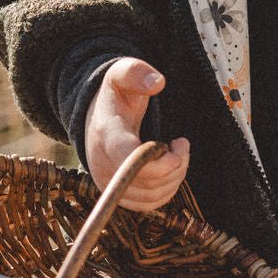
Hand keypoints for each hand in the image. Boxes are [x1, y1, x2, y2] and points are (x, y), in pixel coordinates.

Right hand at [83, 57, 189, 208]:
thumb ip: (137, 73)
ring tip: (176, 154)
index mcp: (106, 136)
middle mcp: (102, 164)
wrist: (96, 115)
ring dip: (175, 177)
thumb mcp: (122, 73)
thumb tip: (158, 82)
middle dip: (176, 165)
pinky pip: (148, 204)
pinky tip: (169, 169)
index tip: (178, 143)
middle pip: (147, 182)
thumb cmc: (115, 94)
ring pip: (151, 196)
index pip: (131, 162)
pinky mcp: (118, 193)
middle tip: (181, 143)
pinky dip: (166, 190)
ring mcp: (109, 182)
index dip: (161, 162)